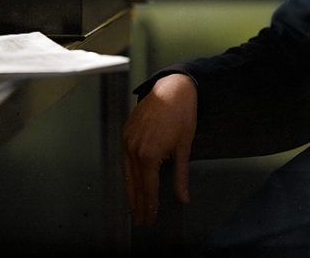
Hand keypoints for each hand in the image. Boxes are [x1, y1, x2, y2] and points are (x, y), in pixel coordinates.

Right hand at [122, 72, 197, 226]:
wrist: (172, 88)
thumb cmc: (181, 115)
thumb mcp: (184, 147)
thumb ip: (181, 176)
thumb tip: (183, 197)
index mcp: (149, 155)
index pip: (148, 188)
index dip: (150, 206)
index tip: (150, 220)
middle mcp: (134, 149)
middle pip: (135, 184)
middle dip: (138, 204)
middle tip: (142, 221)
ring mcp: (127, 139)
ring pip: (127, 173)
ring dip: (131, 192)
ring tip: (135, 208)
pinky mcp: (126, 132)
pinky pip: (124, 159)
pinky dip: (127, 174)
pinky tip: (131, 182)